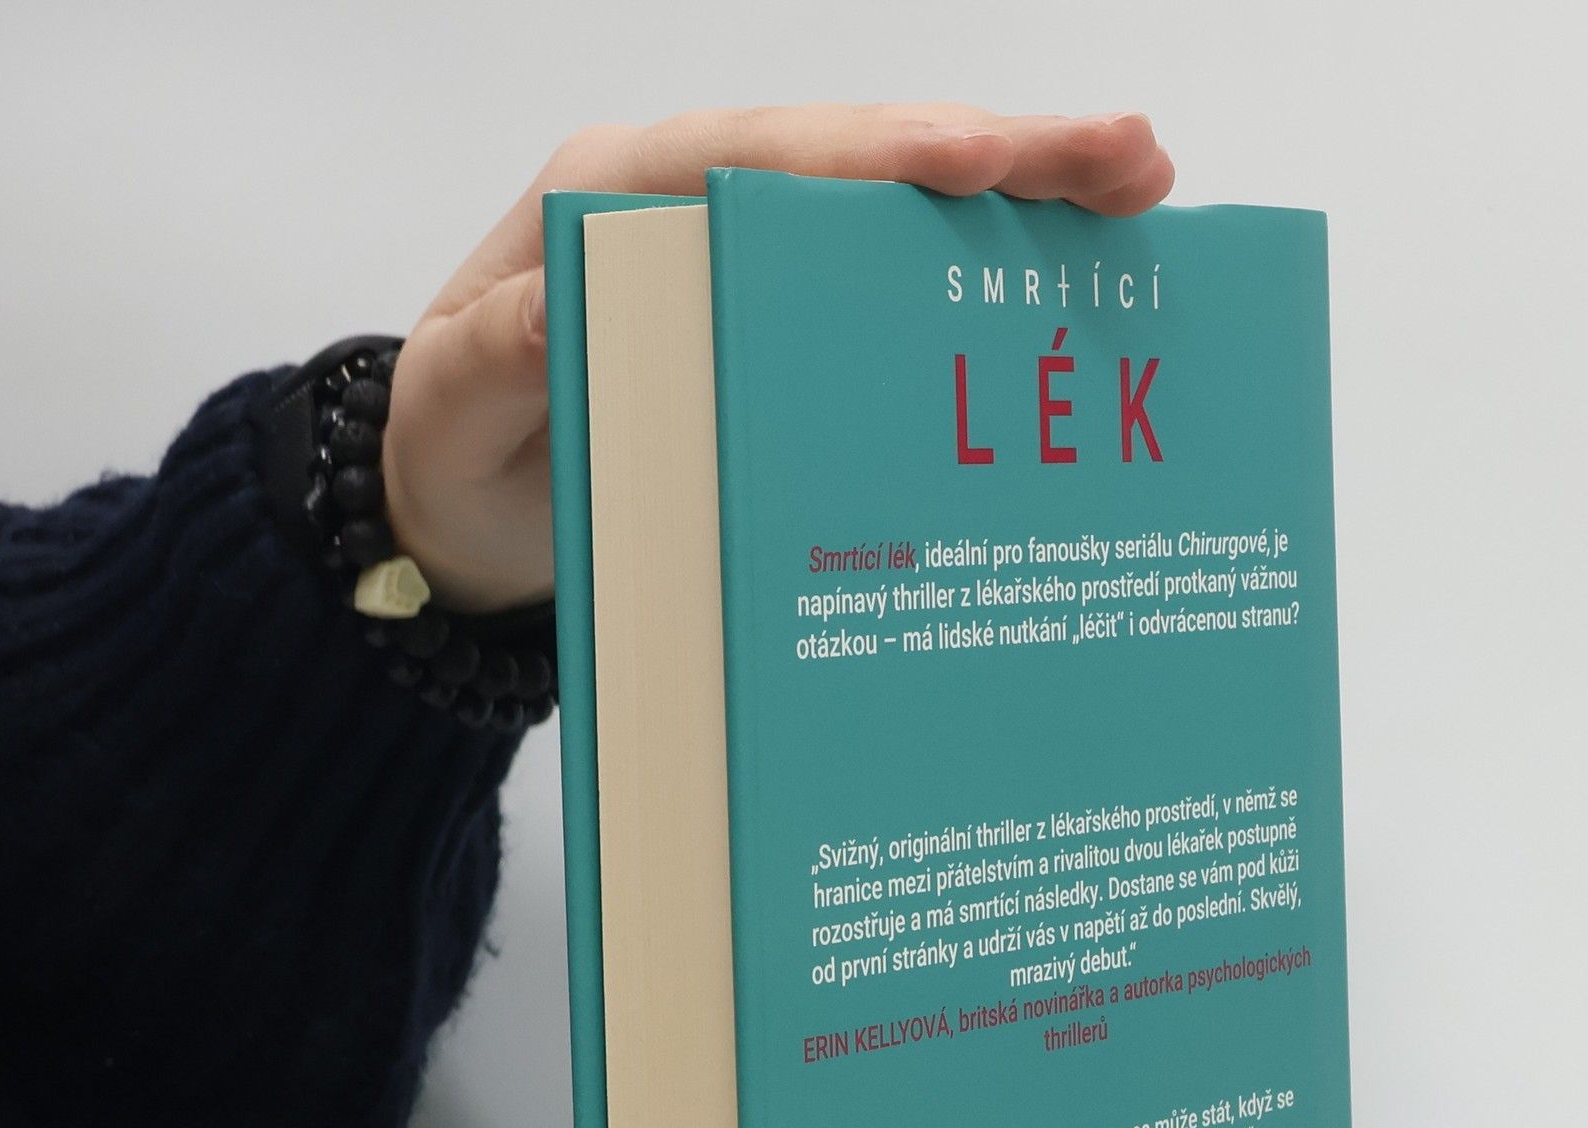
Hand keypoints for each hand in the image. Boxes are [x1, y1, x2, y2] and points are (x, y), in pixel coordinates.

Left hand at [382, 105, 1175, 610]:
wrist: (449, 515)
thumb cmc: (451, 457)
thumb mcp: (454, 414)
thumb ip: (504, 354)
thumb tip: (580, 301)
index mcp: (615, 197)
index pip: (765, 159)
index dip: (880, 157)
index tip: (983, 160)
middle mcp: (691, 203)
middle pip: (859, 160)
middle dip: (999, 153)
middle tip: (1132, 158)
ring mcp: (740, 256)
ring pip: (890, 209)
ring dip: (1016, 197)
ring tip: (1137, 190)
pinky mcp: (770, 317)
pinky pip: (881, 278)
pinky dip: (972, 270)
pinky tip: (1061, 272)